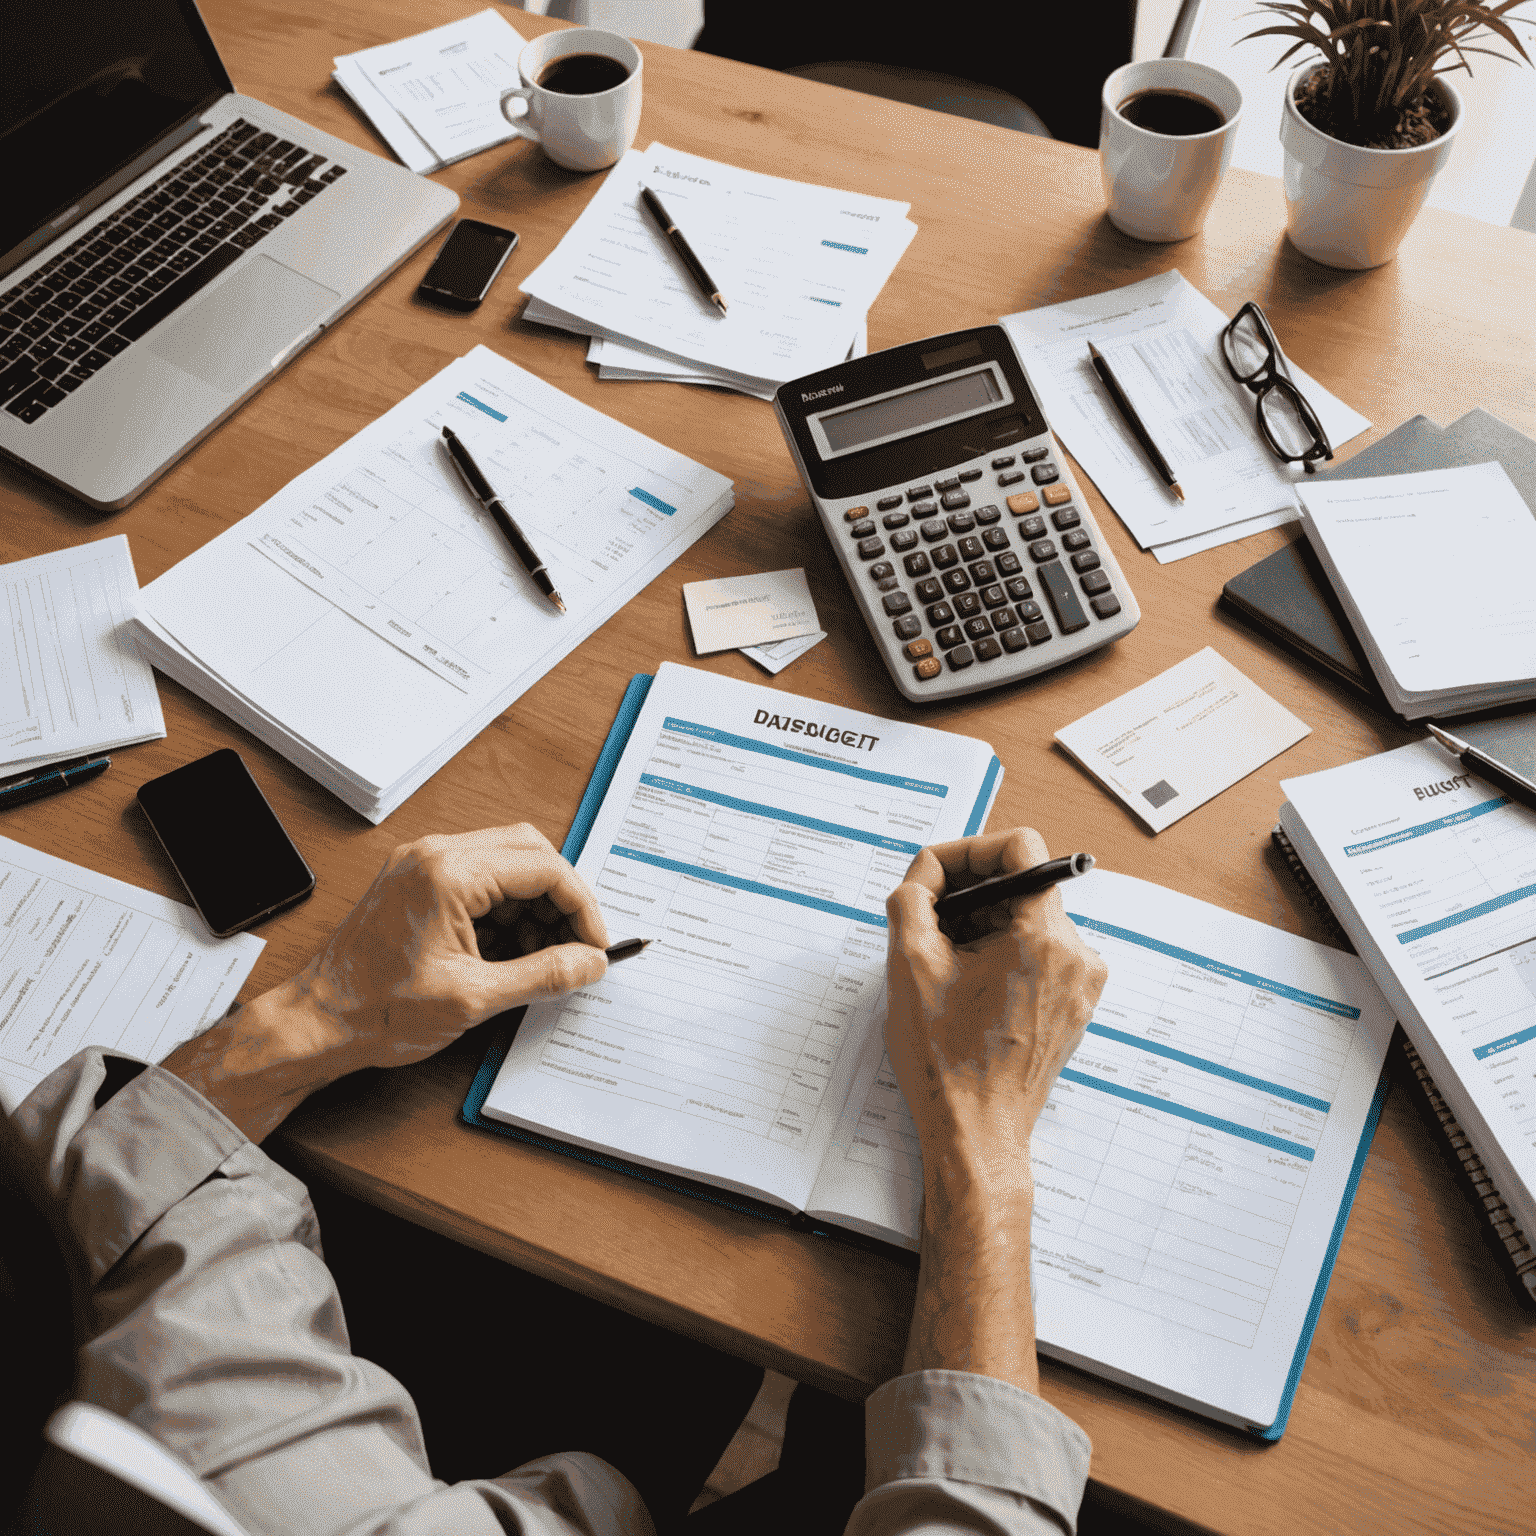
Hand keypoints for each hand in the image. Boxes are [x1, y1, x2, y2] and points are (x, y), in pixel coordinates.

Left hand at [164, 824, 609, 1139]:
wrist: (317, 1023)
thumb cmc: (376, 1010)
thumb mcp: (475, 998)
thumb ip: (543, 975)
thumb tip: (590, 963)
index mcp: (449, 873)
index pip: (544, 868)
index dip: (581, 907)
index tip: (595, 945)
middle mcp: (435, 855)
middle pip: (529, 851)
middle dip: (562, 898)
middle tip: (577, 945)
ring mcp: (423, 864)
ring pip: (507, 861)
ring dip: (534, 904)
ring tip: (543, 957)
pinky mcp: (416, 881)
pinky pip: (480, 878)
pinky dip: (506, 909)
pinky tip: (512, 951)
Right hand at [885, 826, 1106, 1171]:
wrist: (975, 1133)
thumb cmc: (948, 1061)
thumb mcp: (909, 964)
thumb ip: (912, 897)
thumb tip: (923, 876)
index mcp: (1045, 937)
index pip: (1020, 848)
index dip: (969, 850)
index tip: (936, 876)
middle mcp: (1077, 955)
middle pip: (1020, 885)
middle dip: (968, 895)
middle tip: (925, 923)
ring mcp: (1080, 984)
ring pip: (1025, 921)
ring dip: (981, 927)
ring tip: (943, 965)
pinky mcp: (1072, 1006)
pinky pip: (1036, 955)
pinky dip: (1000, 955)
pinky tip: (965, 988)